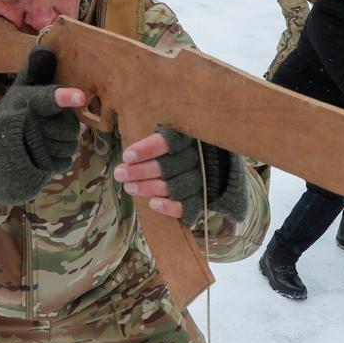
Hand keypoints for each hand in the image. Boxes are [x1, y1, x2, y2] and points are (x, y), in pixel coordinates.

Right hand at [0, 47, 86, 204]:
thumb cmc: (15, 111)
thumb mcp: (22, 88)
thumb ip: (36, 69)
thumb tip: (44, 48)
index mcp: (26, 101)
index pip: (46, 98)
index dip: (64, 97)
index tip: (80, 97)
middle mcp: (27, 125)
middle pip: (69, 127)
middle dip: (66, 125)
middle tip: (51, 123)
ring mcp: (32, 149)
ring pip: (70, 145)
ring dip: (64, 142)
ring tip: (46, 138)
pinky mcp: (36, 168)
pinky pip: (64, 161)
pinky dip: (60, 158)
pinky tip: (45, 152)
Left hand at [114, 126, 246, 225]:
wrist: (224, 168)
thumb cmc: (188, 147)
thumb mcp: (178, 135)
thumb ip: (159, 140)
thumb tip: (129, 153)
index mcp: (193, 138)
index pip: (168, 142)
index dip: (147, 149)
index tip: (127, 156)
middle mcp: (201, 158)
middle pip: (168, 167)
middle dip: (140, 172)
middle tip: (120, 174)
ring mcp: (204, 180)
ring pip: (174, 186)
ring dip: (148, 188)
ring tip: (128, 187)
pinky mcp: (205, 198)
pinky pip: (188, 206)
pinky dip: (170, 207)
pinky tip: (153, 204)